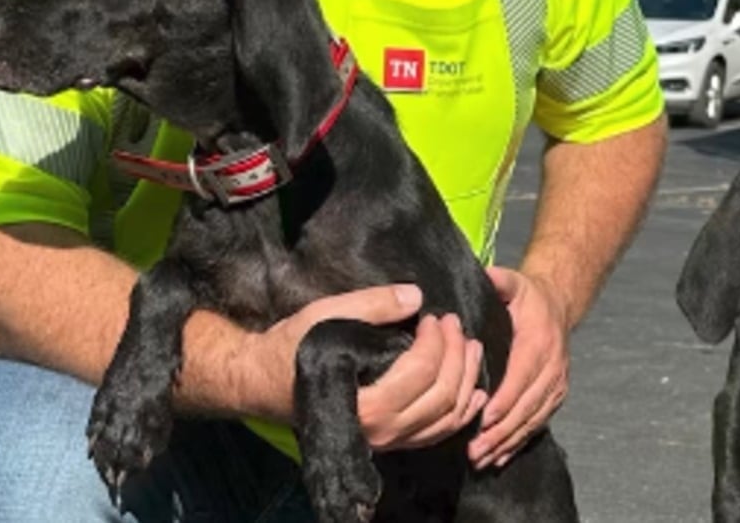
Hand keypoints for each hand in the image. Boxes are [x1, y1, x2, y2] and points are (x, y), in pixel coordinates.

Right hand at [233, 284, 485, 449]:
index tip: (434, 317)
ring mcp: (389, 441)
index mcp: (365, 404)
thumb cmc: (293, 347)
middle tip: (454, 324)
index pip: (421, 372)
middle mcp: (381, 431)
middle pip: (443, 396)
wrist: (265, 382)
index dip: (436, 340)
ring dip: (466, 379)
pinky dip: (463, 412)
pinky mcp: (393, 442)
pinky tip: (474, 390)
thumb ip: (374, 305)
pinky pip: (439, 433)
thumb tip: (417, 297)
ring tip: (469, 346)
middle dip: (456, 354)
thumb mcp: (328, 314)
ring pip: (448, 417)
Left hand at [468, 266, 569, 469]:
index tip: (483, 419)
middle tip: (475, 450)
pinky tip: (501, 457)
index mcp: (539, 342)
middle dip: (501, 430)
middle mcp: (553, 366)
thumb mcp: (514, 282)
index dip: (504, 399)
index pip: (521, 376)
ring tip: (483, 459)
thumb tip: (486, 274)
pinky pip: (539, 422)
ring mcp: (557, 383)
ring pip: (534, 419)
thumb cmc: (528, 297)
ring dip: (508, 441)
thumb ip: (500, 280)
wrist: (558, 305)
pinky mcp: (557, 394)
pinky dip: (520, 442)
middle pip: (527, 405)